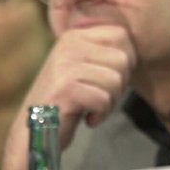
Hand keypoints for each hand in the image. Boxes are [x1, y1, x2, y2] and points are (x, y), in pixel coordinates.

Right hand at [0, 25, 134, 169]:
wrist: (34, 134)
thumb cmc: (67, 103)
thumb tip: (135, 49)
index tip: (110, 80)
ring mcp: (64, 65)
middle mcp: (68, 45)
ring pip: (116, 80)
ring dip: (110, 101)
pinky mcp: (64, 88)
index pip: (121, 35)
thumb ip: (105, 54)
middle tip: (100, 98)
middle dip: (119, 85)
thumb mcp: (84, 69)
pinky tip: (86, 117)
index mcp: (75, 36)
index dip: (127, 60)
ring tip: (91, 107)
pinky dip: (100, 114)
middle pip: (123, 59)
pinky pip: (104, 99)